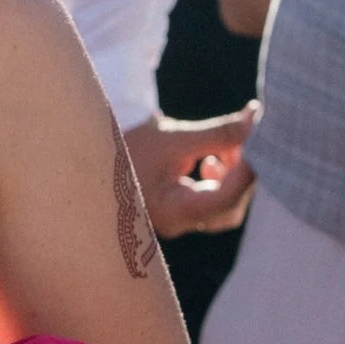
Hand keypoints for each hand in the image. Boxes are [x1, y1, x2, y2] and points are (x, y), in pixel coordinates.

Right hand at [123, 105, 256, 238]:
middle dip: (240, 174)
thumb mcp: (172, 137)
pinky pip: (212, 203)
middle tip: (238, 141)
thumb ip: (217, 133)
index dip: (246, 172)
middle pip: (229, 208)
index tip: (252, 142)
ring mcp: (178, 221)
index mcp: (172, 211)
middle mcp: (177, 224)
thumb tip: (254, 119)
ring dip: (231, 177)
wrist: (91, 159)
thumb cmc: (125, 149)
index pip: (225, 200)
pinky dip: (219, 180)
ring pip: (224, 208)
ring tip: (218, 150)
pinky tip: (207, 160)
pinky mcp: (178, 213)